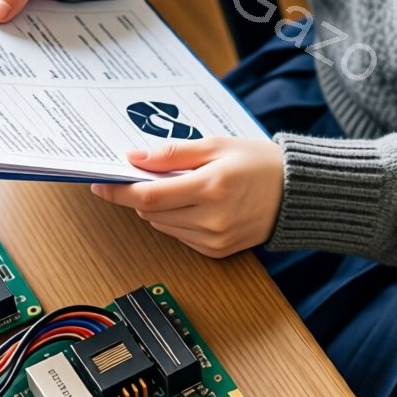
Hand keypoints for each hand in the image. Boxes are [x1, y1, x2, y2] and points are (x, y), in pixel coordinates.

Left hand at [92, 135, 284, 257]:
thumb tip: (134, 158)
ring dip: (158, 207)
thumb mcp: (216, 145)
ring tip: (180, 186)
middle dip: (140, 194)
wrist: (297, 192)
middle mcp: (211, 219)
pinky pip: (179, 236)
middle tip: (146, 174)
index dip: (118, 190)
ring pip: (161, 225)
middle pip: (150, 212)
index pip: (148, 195)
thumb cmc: (260, 163)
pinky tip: (194, 203)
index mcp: (211, 188)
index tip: (99, 183)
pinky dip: (175, 219)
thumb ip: (173, 154)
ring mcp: (214, 239)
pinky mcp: (217, 251)